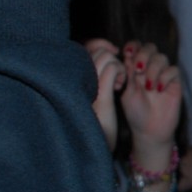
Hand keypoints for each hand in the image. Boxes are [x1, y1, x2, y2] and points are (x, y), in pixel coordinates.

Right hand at [85, 38, 122, 153]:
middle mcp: (74, 79)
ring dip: (117, 66)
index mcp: (71, 79)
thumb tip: (105, 52)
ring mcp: (86, 85)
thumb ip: (93, 73)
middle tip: (116, 77)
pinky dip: (120, 72)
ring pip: (105, 56)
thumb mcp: (91, 93)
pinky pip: (112, 67)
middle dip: (110, 57)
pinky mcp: (99, 94)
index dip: (99, 45)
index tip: (112, 53)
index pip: (84, 47)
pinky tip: (118, 86)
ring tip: (117, 84)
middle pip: (95, 50)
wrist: (92, 146)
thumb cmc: (94, 121)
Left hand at [119, 41, 183, 157]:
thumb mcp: (128, 92)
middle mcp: (149, 68)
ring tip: (149, 86)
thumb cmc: (136, 113)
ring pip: (162, 57)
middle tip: (138, 69)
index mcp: (135, 68)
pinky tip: (159, 89)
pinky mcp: (174, 83)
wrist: (150, 130)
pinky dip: (165, 77)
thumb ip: (129, 74)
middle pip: (150, 47)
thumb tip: (128, 56)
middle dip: (143, 54)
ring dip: (153, 69)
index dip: (133, 45)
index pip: (136, 47)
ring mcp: (163, 75)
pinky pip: (173, 70)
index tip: (127, 52)